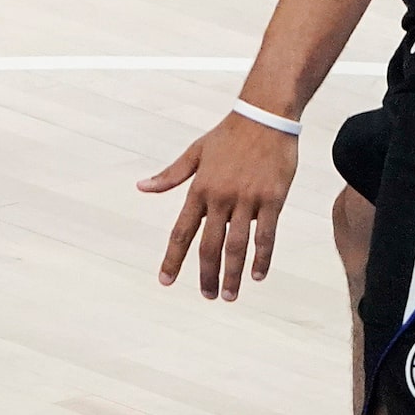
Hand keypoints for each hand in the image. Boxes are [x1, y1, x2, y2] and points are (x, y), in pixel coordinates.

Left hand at [143, 113, 298, 300]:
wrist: (264, 117)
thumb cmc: (227, 135)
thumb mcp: (194, 153)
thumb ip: (170, 175)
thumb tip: (141, 187)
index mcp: (198, 189)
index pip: (181, 231)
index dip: (173, 258)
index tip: (166, 280)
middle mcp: (219, 198)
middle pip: (209, 245)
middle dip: (206, 274)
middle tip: (207, 297)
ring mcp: (247, 200)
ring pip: (237, 245)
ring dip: (233, 273)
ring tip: (230, 295)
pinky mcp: (272, 199)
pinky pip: (266, 234)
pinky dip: (262, 257)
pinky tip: (257, 275)